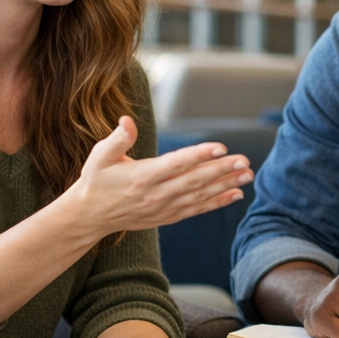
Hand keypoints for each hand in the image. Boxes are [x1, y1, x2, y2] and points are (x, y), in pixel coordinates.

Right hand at [66, 116, 251, 240]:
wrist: (90, 216)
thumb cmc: (96, 180)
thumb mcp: (100, 156)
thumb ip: (117, 139)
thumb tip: (126, 120)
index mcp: (142, 176)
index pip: (175, 164)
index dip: (199, 155)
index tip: (220, 147)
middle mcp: (156, 193)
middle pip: (194, 180)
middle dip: (222, 170)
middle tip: (245, 161)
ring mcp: (164, 207)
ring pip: (200, 195)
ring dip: (226, 185)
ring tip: (248, 175)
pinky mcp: (168, 216)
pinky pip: (197, 209)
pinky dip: (217, 202)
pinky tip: (235, 194)